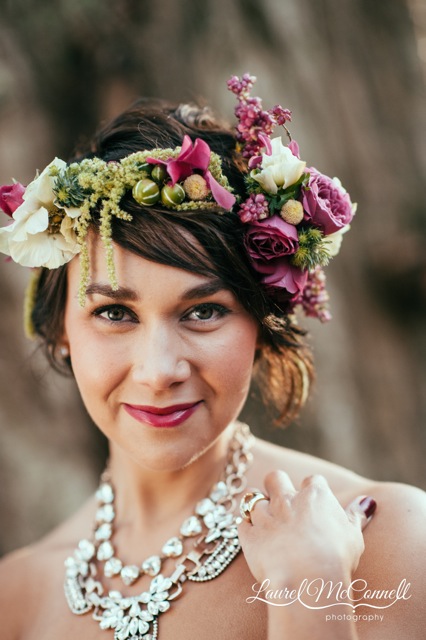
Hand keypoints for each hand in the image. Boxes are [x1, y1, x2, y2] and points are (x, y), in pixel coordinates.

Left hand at [238, 470, 375, 586]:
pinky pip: (242, 524)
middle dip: (276, 485)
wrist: (307, 578)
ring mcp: (265, 516)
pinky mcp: (248, 536)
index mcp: (315, 496)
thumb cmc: (336, 558)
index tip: (315, 503)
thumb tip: (368, 502)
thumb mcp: (354, 536)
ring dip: (258, 509)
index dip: (312, 491)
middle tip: (282, 502)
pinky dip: (247, 529)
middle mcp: (287, 499)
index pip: (312, 480)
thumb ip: (356, 516)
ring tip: (267, 523)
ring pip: (253, 499)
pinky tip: (255, 539)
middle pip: (276, 477)